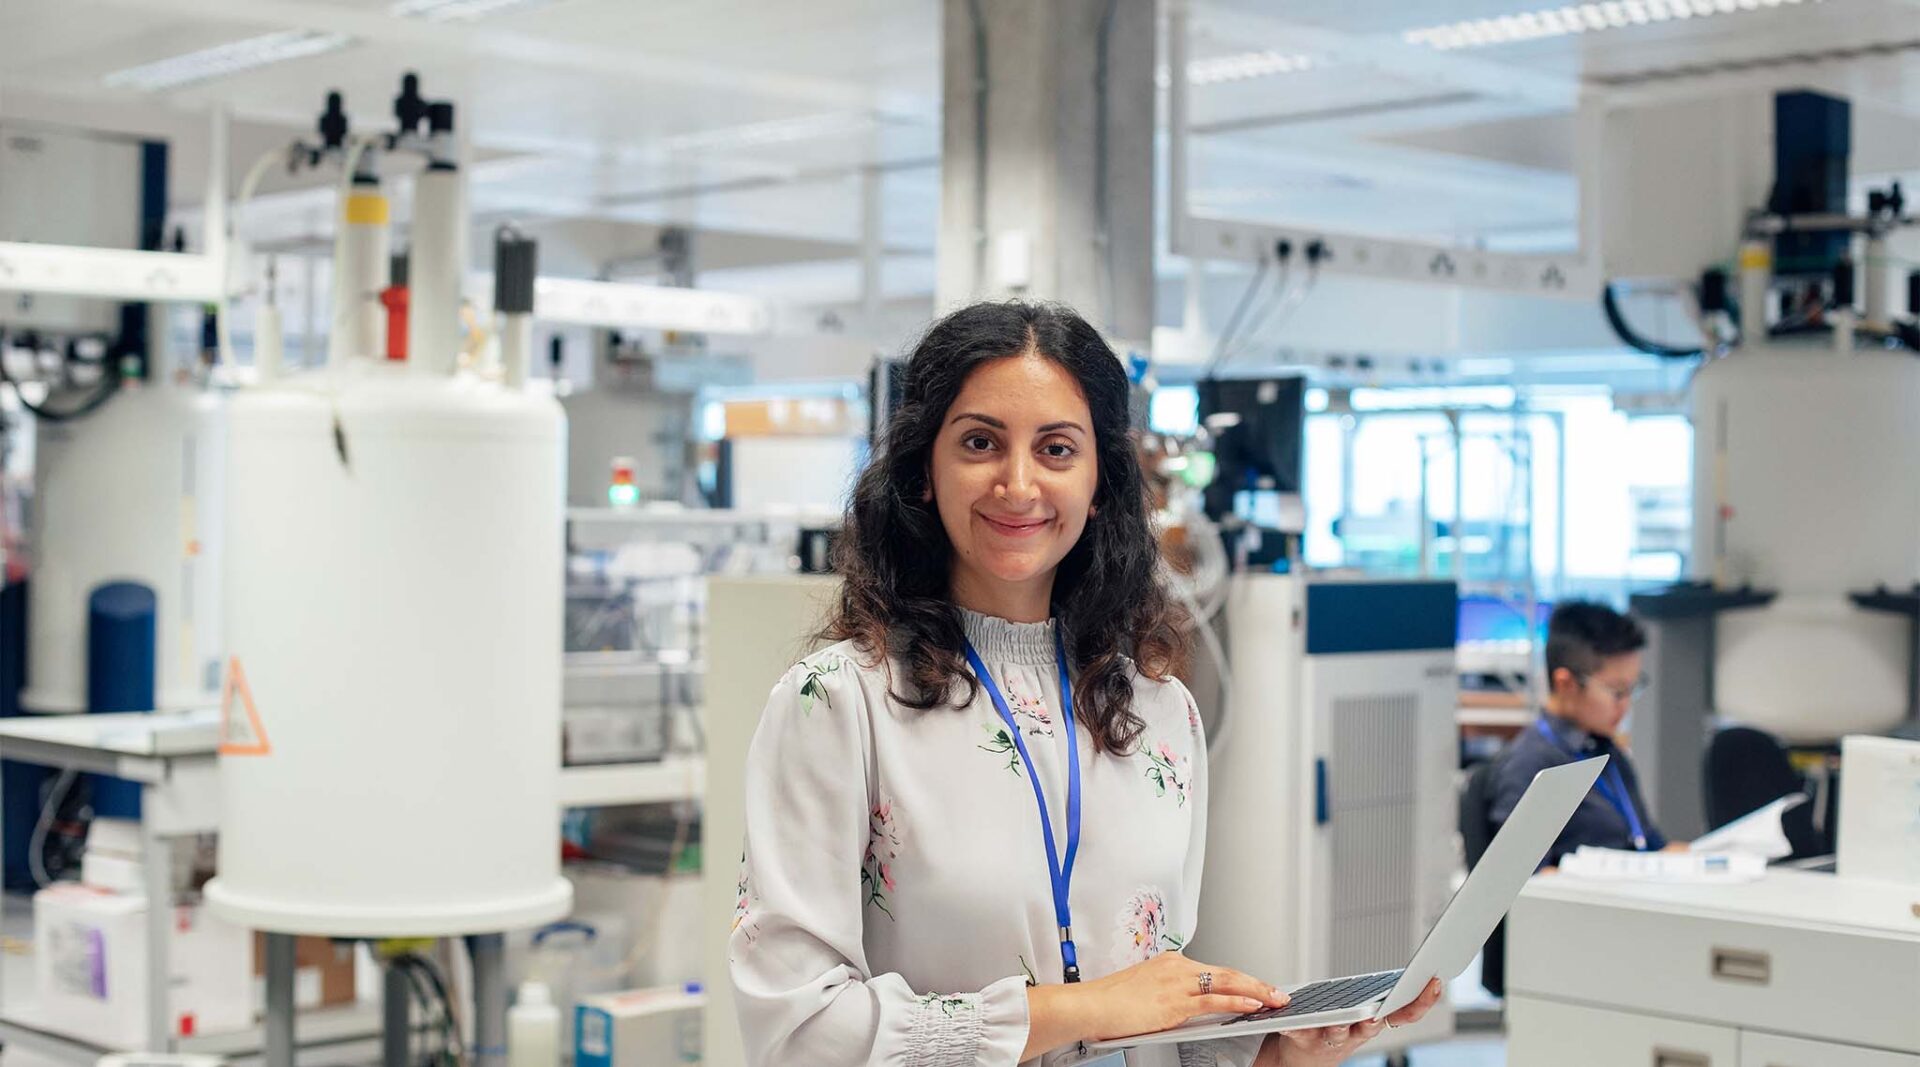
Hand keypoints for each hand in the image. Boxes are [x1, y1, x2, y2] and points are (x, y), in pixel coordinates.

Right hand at [1025, 951, 1286, 1057]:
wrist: (1090, 1005)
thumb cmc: (1109, 1002)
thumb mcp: (1144, 990)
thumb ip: (1168, 993)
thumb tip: (1186, 1005)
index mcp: (1169, 963)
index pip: (1214, 970)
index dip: (1240, 979)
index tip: (1256, 986)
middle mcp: (1176, 968)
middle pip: (1227, 973)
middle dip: (1256, 982)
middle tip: (1278, 991)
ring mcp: (1177, 984)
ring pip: (1227, 983)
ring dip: (1256, 991)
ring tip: (1275, 998)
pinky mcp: (1174, 1002)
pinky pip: (1213, 1000)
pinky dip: (1237, 1002)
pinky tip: (1252, 1005)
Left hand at [1253, 978, 1442, 1066]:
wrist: (1306, 1054)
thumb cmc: (1339, 1025)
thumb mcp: (1363, 1008)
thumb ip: (1379, 993)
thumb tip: (1407, 969)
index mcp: (1376, 1019)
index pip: (1405, 1013)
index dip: (1422, 1000)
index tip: (1434, 982)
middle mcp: (1358, 1032)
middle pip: (1373, 1025)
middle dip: (1375, 1019)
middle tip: (1375, 1015)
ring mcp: (1333, 1038)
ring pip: (1338, 1032)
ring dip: (1337, 1027)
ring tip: (1334, 1022)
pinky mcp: (1307, 1039)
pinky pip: (1300, 1032)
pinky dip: (1294, 1027)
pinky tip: (1289, 1019)